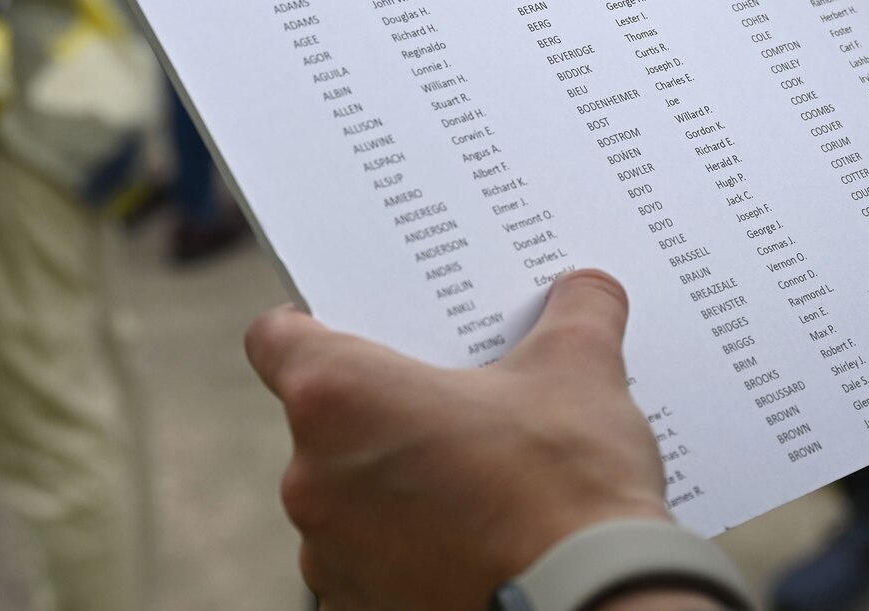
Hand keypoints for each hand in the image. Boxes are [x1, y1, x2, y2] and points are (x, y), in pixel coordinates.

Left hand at [246, 269, 669, 610]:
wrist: (592, 605)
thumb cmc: (567, 484)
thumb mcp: (581, 367)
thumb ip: (577, 310)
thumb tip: (586, 289)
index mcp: (338, 397)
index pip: (276, 338)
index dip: (311, 324)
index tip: (357, 330)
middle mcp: (310, 479)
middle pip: (325, 423)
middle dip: (385, 412)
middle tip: (457, 403)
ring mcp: (328, 558)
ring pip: (348, 499)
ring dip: (395, 487)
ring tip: (478, 479)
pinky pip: (370, 565)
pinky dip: (409, 552)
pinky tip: (476, 542)